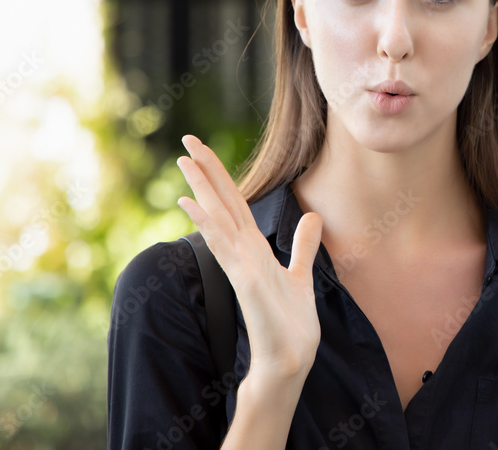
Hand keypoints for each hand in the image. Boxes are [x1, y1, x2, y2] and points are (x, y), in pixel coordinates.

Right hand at [175, 134, 322, 379]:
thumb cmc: (290, 322)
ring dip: (201, 189)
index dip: (220, 176)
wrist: (289, 358)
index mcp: (254, 248)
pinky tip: (193, 204)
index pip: (235, 203)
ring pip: (218, 217)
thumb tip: (313, 215)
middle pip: (222, 202)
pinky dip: (208, 224)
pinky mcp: (244, 279)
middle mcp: (243, 251)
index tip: (202, 150)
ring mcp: (240, 264)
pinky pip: (224, 245)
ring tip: (184, 160)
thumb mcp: (302, 274)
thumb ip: (304, 245)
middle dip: (206, 171)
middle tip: (186, 139)